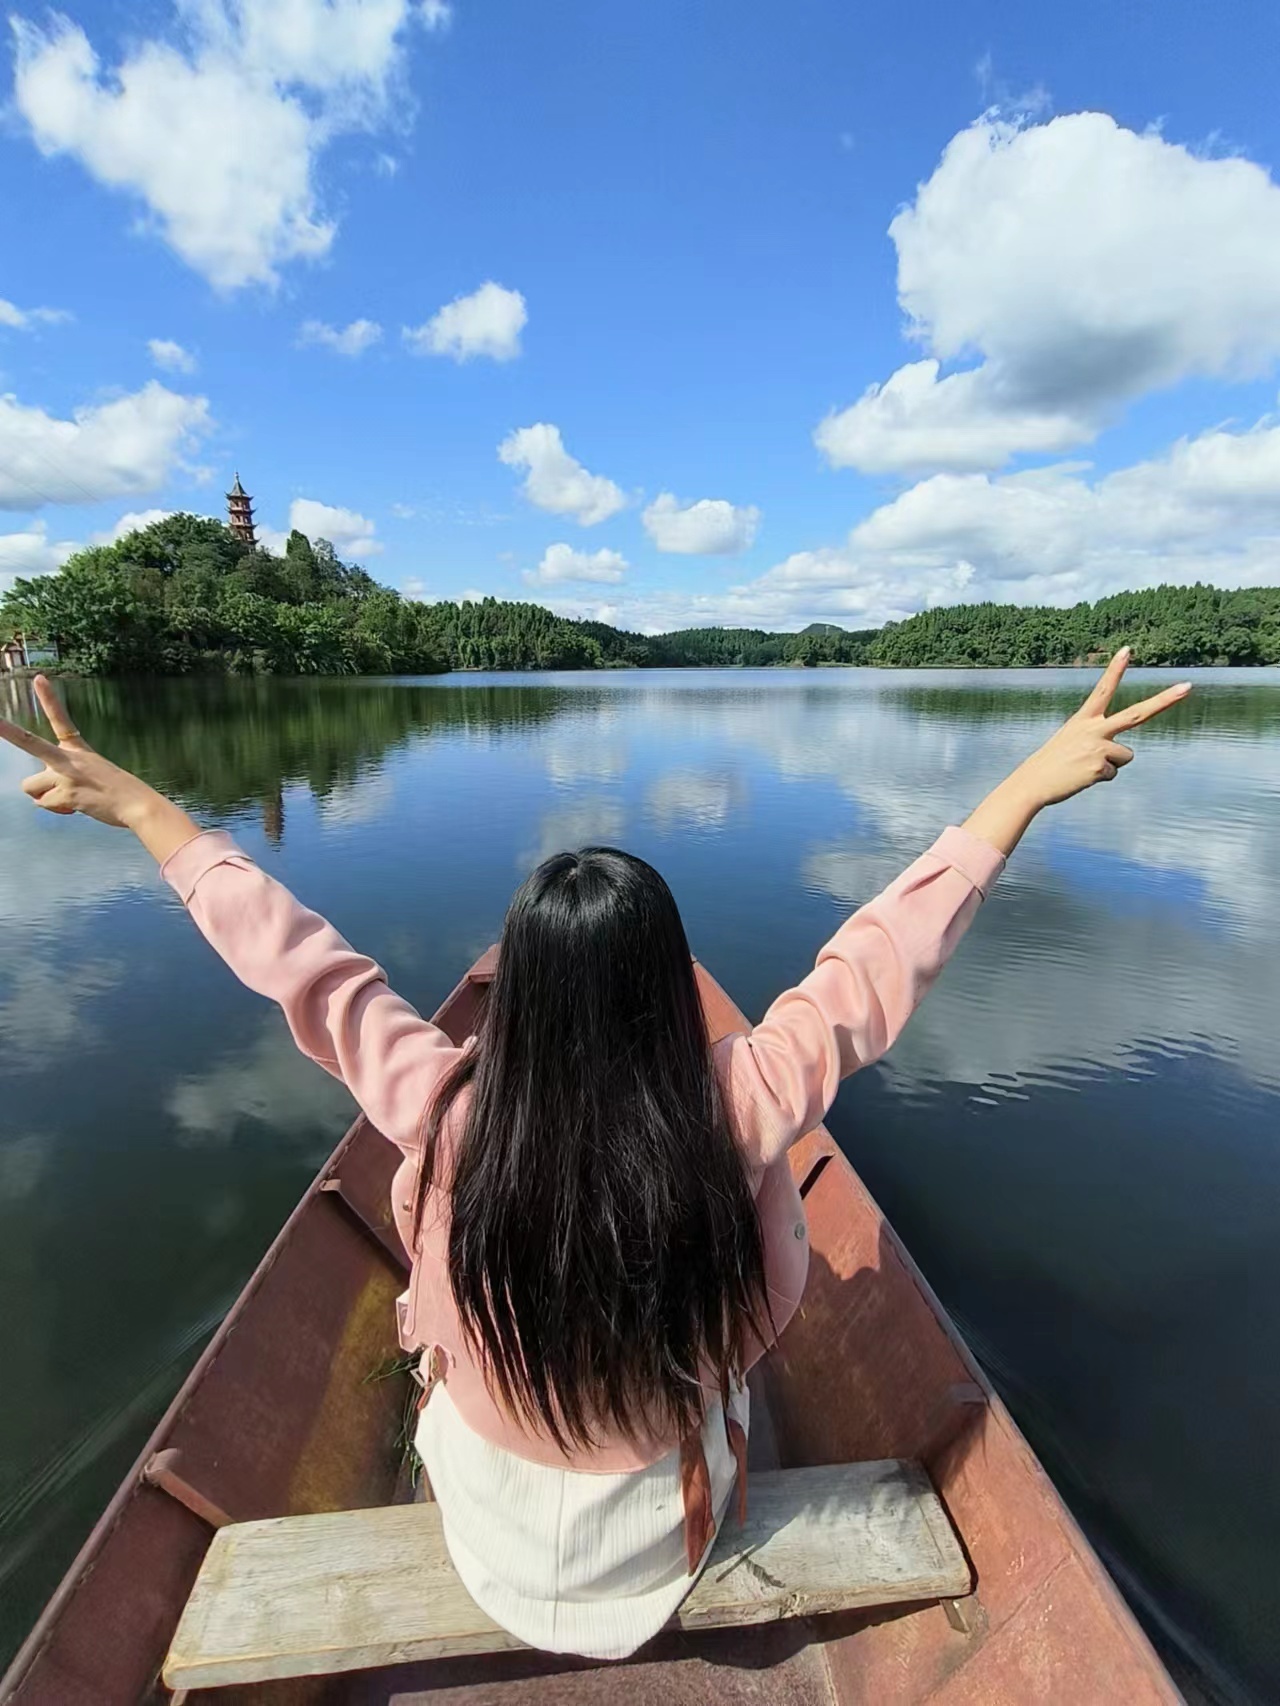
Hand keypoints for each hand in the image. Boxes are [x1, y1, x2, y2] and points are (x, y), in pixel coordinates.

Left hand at [0, 676, 155, 827]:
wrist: (137, 804)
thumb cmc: (116, 791)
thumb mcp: (91, 774)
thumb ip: (62, 777)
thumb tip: (42, 796)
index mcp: (78, 749)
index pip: (60, 719)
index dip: (49, 698)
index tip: (38, 678)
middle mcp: (69, 758)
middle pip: (29, 742)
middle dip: (8, 731)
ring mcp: (67, 775)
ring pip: (30, 787)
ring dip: (44, 796)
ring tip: (69, 798)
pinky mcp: (67, 794)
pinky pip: (44, 804)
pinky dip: (57, 809)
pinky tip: (76, 808)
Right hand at [1012, 648, 1190, 808]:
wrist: (1032, 782)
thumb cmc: (1052, 763)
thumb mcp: (1073, 742)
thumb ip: (1099, 740)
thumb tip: (1123, 755)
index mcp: (1084, 719)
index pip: (1103, 689)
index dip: (1115, 669)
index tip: (1127, 650)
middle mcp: (1094, 729)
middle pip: (1137, 714)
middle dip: (1165, 700)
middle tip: (1188, 686)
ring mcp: (1099, 747)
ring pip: (1126, 756)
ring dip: (1110, 764)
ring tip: (1084, 767)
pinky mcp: (1100, 767)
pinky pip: (1114, 773)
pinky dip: (1100, 778)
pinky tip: (1082, 777)